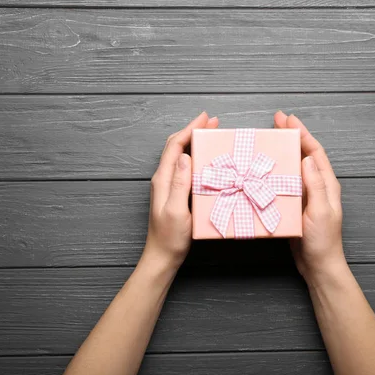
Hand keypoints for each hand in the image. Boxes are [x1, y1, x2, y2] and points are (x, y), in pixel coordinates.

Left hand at [143, 111, 218, 269]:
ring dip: (194, 141)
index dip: (189, 129)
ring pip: (180, 155)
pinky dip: (195, 156)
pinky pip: (184, 168)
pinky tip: (206, 159)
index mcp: (163, 179)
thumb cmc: (170, 237)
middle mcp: (163, 179)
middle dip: (192, 130)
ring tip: (210, 135)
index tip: (205, 118)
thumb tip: (184, 156)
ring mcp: (168, 186)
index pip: (175, 146)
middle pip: (176, 146)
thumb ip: (179, 183)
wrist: (163, 256)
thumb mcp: (176, 210)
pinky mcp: (174, 193)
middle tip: (211, 122)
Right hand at [274, 111, 345, 282]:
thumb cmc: (323, 241)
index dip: (303, 133)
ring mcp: (305, 196)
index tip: (289, 119)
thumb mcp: (320, 211)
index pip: (315, 152)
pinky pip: (285, 183)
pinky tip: (264, 170)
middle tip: (276, 121)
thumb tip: (306, 158)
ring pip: (293, 167)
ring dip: (283, 152)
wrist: (318, 266)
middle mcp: (317, 186)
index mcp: (327, 184)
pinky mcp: (295, 206)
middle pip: (304, 154)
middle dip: (292, 136)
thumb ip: (315, 185)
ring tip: (269, 140)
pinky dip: (276, 172)